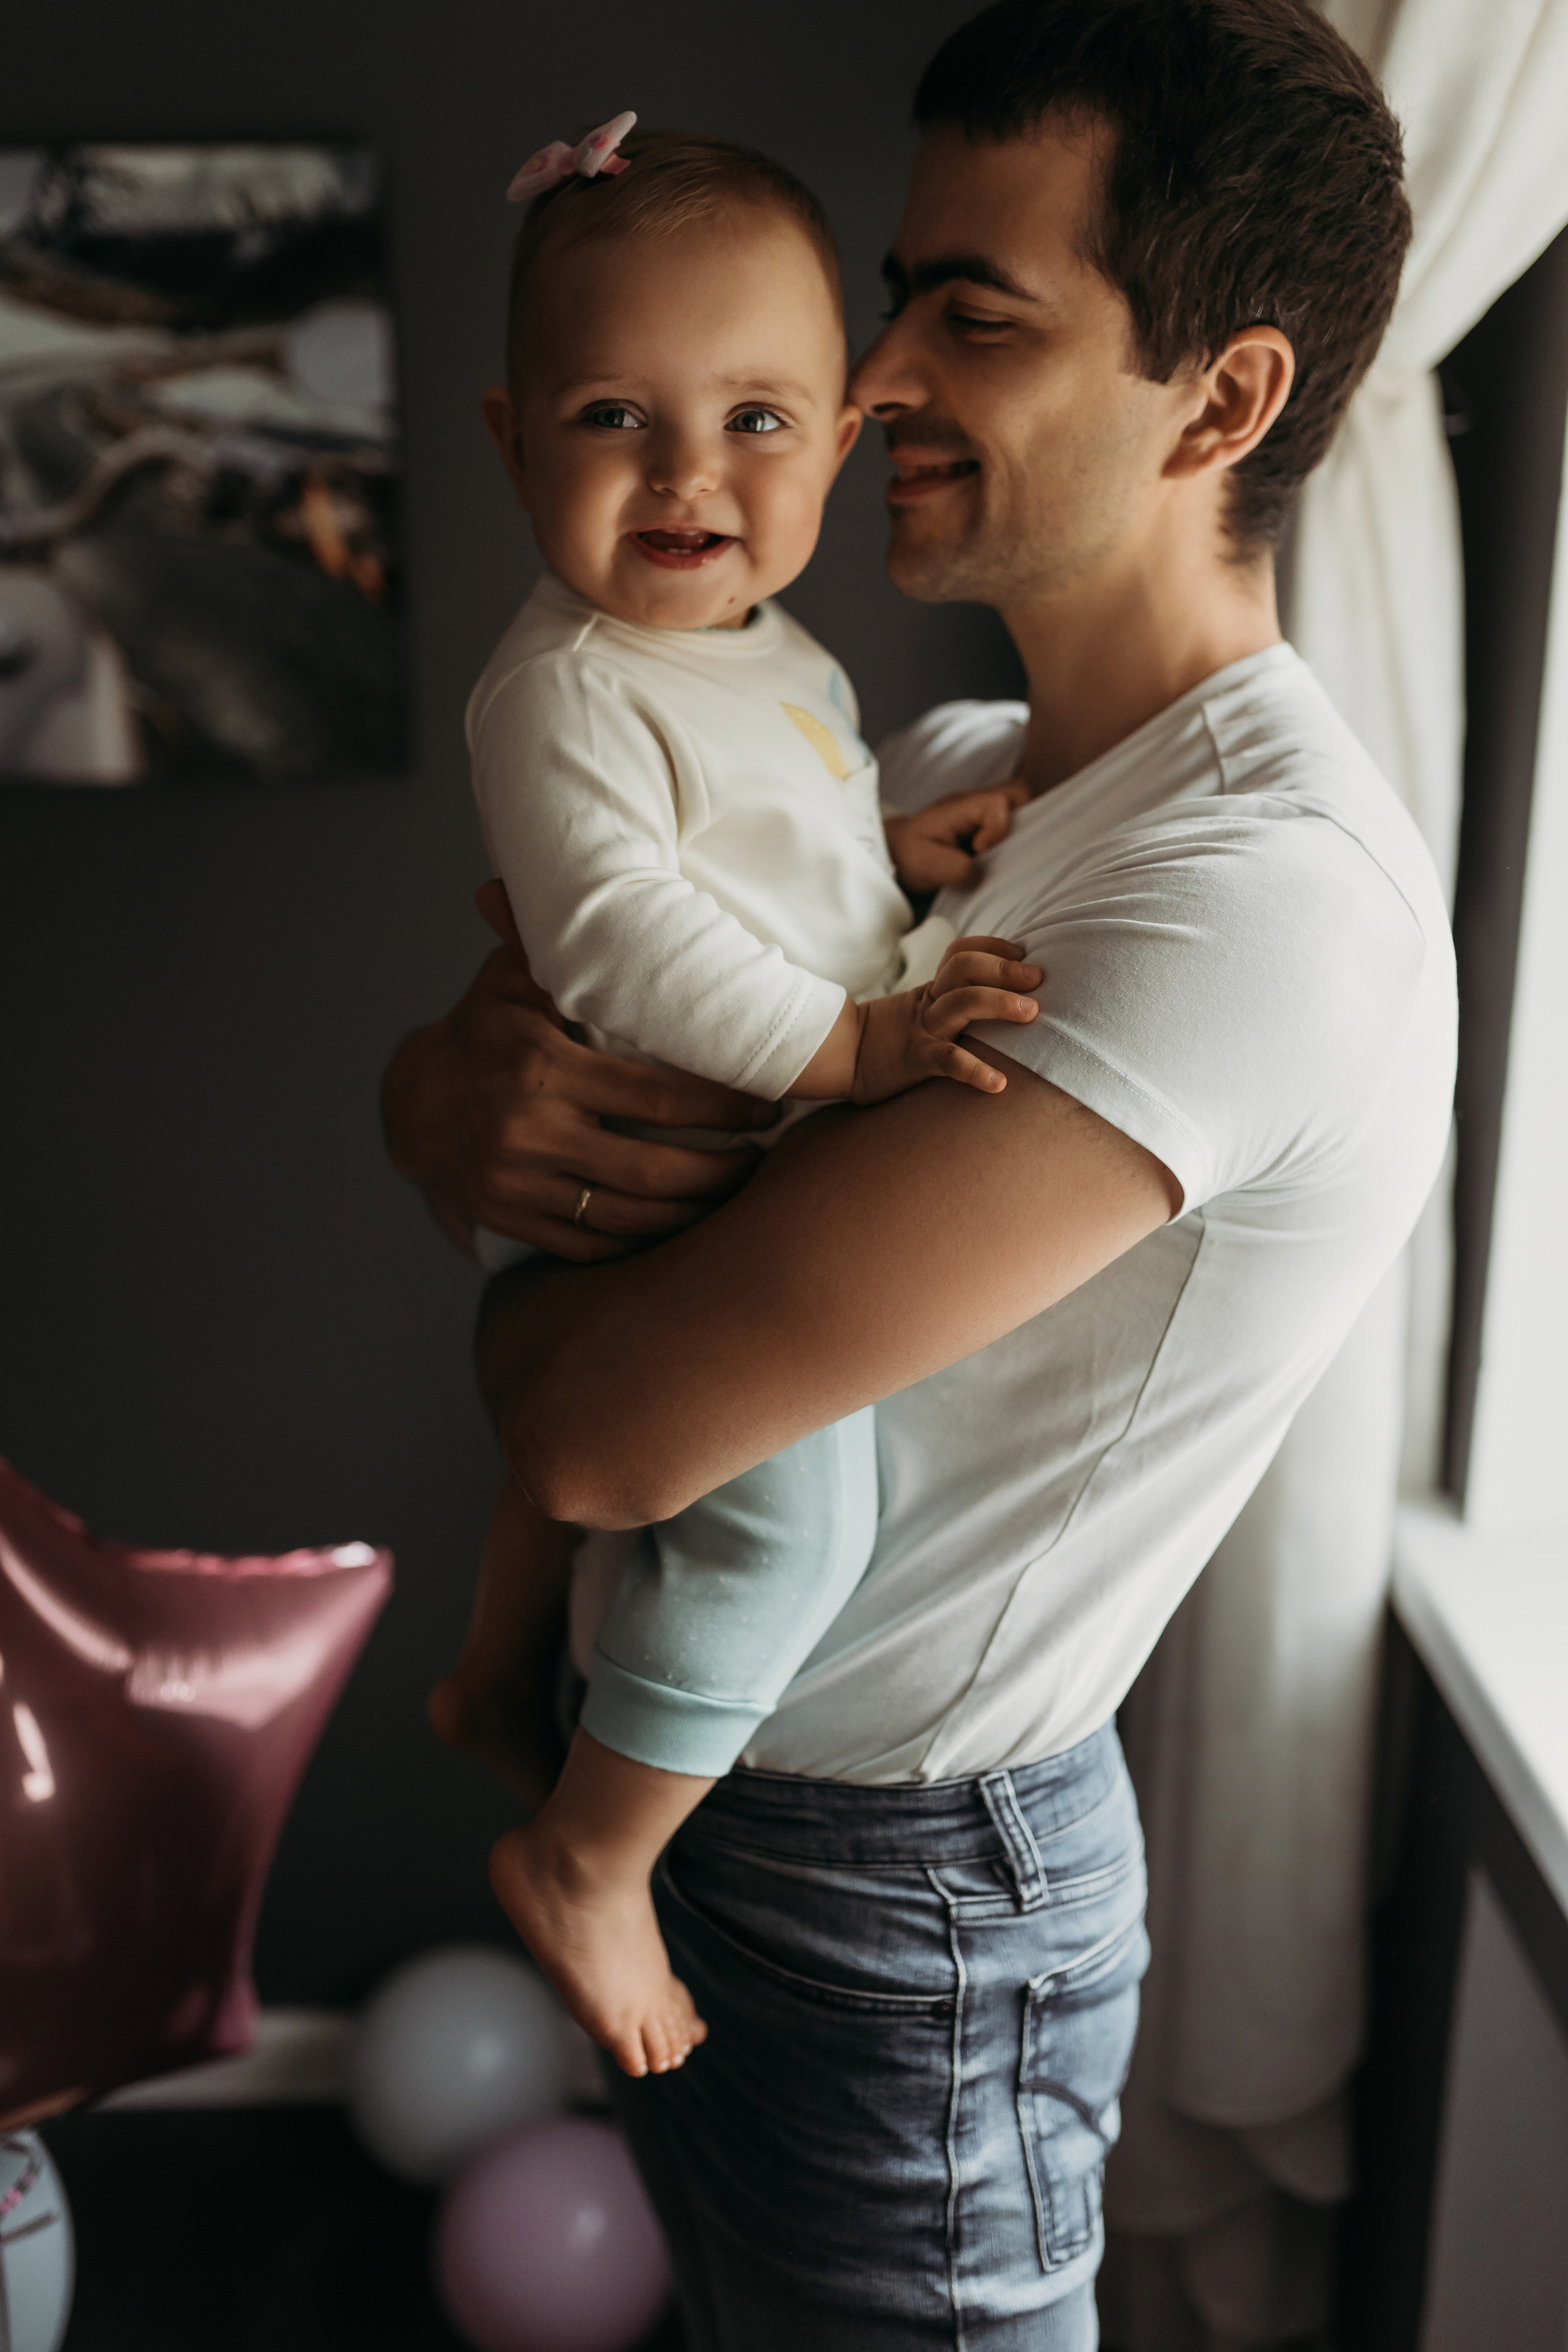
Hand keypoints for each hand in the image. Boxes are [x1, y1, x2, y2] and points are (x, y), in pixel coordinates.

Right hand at [381, 886, 777, 1261]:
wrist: (407, 1107)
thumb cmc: (480, 1034)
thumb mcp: (510, 981)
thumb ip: (557, 943)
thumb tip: (587, 876)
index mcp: (544, 1068)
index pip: (659, 1096)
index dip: (724, 1107)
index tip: (768, 1108)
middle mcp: (530, 1130)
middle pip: (653, 1170)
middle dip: (720, 1173)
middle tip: (762, 1162)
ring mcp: (516, 1183)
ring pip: (627, 1217)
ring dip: (690, 1214)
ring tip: (732, 1197)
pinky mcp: (508, 1219)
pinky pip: (589, 1245)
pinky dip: (639, 1242)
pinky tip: (677, 1227)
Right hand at [849, 936, 1041, 1103]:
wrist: (842, 1059)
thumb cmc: (889, 1039)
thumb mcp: (920, 1011)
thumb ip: (952, 1001)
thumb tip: (1000, 1000)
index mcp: (932, 989)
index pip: (961, 952)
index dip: (993, 947)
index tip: (1024, 953)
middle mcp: (929, 1003)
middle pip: (964, 968)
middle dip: (1004, 969)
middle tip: (1038, 978)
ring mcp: (922, 1030)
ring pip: (961, 1003)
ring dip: (1000, 1003)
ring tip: (1031, 1013)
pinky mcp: (915, 1060)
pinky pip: (948, 1061)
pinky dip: (975, 1071)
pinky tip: (998, 1084)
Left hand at [883, 781, 1028, 892]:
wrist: (899, 854)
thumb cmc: (910, 855)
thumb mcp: (926, 864)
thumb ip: (956, 869)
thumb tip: (980, 876)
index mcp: (962, 807)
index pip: (998, 802)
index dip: (998, 828)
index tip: (980, 850)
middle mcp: (977, 804)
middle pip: (1018, 793)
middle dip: (1023, 822)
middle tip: (1006, 851)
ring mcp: (984, 813)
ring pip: (1020, 808)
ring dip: (1020, 832)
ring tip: (1006, 858)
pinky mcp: (988, 826)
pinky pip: (1013, 823)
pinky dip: (1013, 840)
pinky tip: (1001, 861)